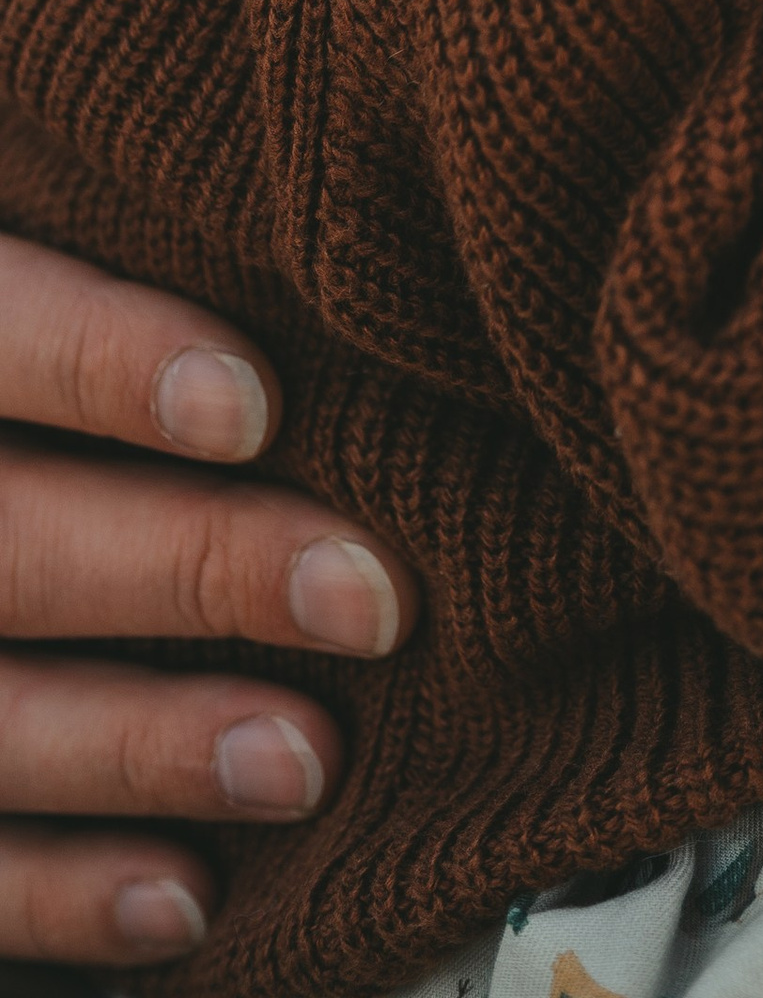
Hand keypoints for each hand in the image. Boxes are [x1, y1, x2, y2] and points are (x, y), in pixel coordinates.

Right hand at [0, 237, 416, 973]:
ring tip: (307, 760)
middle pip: (12, 541)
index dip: (111, 361)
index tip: (255, 403)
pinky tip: (187, 899)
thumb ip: (122, 241)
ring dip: (148, 750)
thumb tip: (314, 222)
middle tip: (368, 596)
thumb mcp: (44, 240)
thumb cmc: (43, 353)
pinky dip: (61, 896)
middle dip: (193, 570)